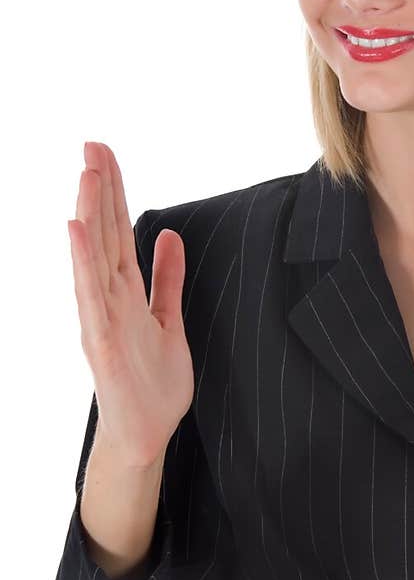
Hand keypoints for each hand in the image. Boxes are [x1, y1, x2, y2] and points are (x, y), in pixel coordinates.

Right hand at [68, 141, 194, 468]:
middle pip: (104, 234)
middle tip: (92, 144)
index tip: (105, 152)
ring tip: (85, 175)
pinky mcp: (102, 342)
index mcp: (126, 292)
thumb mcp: (169, 320)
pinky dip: (83, 262)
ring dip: (90, 215)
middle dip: (99, 190)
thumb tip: (167, 235)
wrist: (147, 435)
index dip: (114, 191)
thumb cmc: (153, 384)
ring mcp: (102, 319)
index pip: (118, 230)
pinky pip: (91, 296)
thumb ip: (167, 280)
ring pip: (94, 257)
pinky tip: (77, 231)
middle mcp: (109, 299)